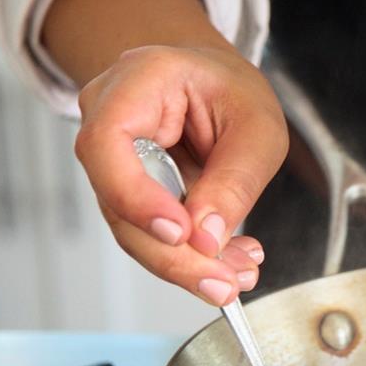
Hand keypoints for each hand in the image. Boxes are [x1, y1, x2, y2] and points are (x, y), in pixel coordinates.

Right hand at [74, 44, 287, 305]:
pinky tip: (230, 263)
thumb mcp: (258, 129)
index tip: (180, 234)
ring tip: (238, 277)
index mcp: (139, 80)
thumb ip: (234, 181)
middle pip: (118, 202)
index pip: (107, 142)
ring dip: (188, 264)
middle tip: (222, 284)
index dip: (135, 197)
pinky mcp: (130, 193)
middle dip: (174, 256)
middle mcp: (109, 118)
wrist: (219, 86)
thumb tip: (207, 239)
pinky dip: (192, 256)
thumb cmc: (234, 92)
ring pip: (133, 230)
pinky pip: (151, 234)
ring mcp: (113, 160)